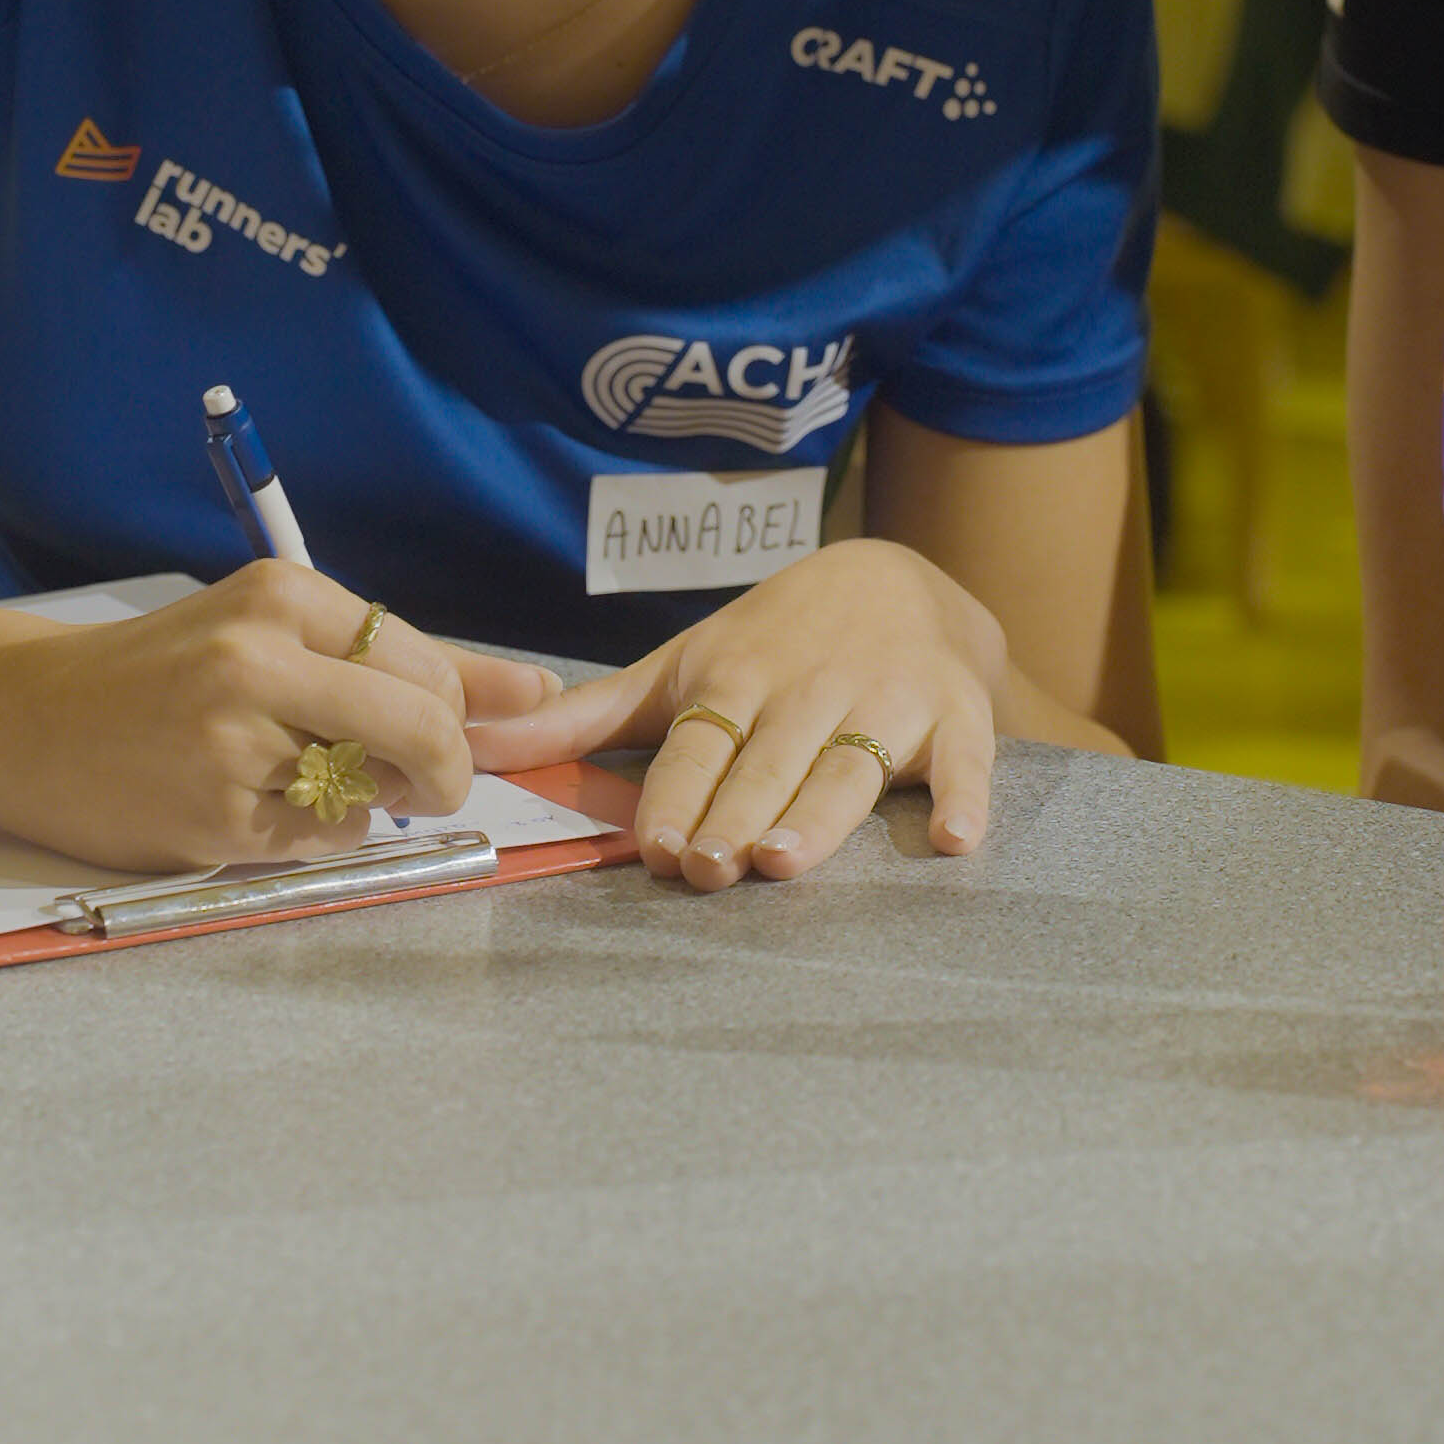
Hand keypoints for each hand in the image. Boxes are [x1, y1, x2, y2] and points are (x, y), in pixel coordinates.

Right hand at [0, 562, 550, 874]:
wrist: (19, 718)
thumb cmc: (158, 675)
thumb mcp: (271, 633)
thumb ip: (408, 662)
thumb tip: (540, 692)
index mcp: (282, 596)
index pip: (430, 667)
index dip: (454, 717)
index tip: (435, 736)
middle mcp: (258, 657)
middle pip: (424, 727)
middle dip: (441, 771)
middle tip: (414, 784)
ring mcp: (233, 740)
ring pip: (375, 793)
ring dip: (364, 804)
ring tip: (293, 778)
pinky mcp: (212, 814)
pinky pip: (321, 841)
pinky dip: (312, 837)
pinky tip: (252, 808)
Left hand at [479, 540, 1007, 886]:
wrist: (900, 576)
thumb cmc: (772, 641)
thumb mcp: (681, 666)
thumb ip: (588, 718)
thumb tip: (478, 747)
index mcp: (736, 679)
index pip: (699, 745)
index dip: (678, 794)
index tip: (657, 846)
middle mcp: (808, 689)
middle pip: (768, 763)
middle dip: (738, 814)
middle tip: (710, 867)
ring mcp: (887, 699)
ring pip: (850, 767)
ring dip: (822, 814)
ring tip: (787, 859)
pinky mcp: (956, 712)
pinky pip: (966, 759)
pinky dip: (964, 797)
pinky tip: (958, 839)